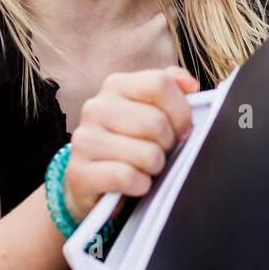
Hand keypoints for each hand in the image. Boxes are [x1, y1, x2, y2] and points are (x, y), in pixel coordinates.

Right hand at [62, 66, 199, 223]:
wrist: (92, 181)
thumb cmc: (130, 142)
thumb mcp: (149, 109)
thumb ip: (170, 89)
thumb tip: (189, 85)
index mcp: (115, 85)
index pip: (160, 84)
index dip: (181, 110)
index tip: (183, 129)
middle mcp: (96, 107)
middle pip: (156, 122)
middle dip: (169, 144)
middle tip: (161, 151)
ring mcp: (84, 139)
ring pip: (147, 154)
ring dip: (155, 167)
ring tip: (146, 167)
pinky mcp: (80, 173)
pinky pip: (128, 177)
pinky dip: (140, 185)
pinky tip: (135, 184)